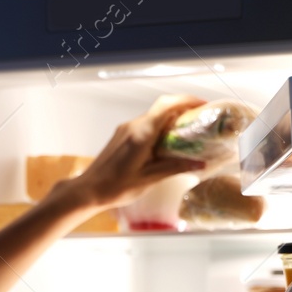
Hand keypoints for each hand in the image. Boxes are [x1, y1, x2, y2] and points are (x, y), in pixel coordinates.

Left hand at [57, 95, 209, 209]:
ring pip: (154, 117)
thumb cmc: (115, 187)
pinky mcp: (122, 135)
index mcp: (141, 134)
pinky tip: (167, 144)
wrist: (88, 190)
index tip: (203, 105)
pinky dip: (160, 129)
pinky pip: (145, 125)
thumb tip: (200, 163)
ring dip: (171, 121)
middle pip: (162, 109)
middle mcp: (133, 126)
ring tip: (188, 135)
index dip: (187, 100)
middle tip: (201, 121)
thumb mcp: (150, 179)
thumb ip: (175, 167)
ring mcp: (126, 129)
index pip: (167, 106)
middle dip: (184, 110)